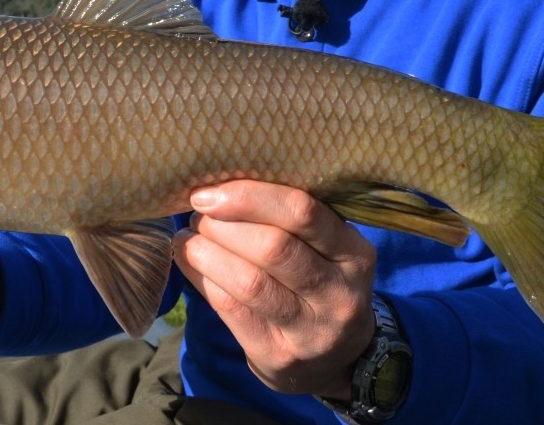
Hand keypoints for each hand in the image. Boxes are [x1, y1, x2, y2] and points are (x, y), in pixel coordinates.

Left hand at [172, 179, 376, 399]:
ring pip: (249, 282)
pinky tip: (190, 261)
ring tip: (189, 237)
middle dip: (223, 225)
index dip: (250, 197)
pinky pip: (232, 310)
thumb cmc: (319, 283)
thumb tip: (223, 183)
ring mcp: (311, 330)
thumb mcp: (327, 249)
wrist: (334, 360)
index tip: (211, 192)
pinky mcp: (278, 355)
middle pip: (273, 247)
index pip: (303, 212)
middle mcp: (339, 293)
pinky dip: (203, 279)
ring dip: (207, 252)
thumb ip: (291, 218)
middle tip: (199, 215)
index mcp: (355, 254)